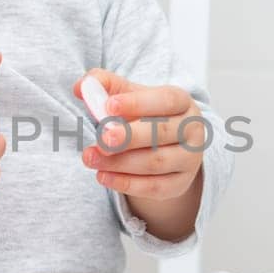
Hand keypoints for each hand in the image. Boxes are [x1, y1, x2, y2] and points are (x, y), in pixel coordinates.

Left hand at [75, 68, 205, 200]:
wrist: (161, 147)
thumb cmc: (141, 115)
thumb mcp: (125, 95)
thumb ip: (103, 84)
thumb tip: (81, 87)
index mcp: (182, 102)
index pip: (166, 100)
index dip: (137, 103)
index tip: (108, 107)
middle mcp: (192, 130)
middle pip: (161, 133)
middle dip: (128, 137)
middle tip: (102, 140)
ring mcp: (189, 159)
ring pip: (156, 162)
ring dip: (119, 162)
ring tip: (89, 158)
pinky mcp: (179, 184)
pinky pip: (154, 187)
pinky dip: (126, 183)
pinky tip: (102, 176)